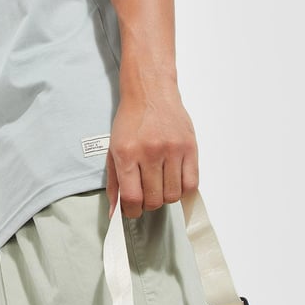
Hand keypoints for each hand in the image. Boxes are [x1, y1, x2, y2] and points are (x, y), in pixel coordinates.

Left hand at [106, 93, 198, 218]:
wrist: (150, 92)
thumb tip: (115, 212)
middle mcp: (150, 152)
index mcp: (127, 154)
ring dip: (165, 198)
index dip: (132, 212)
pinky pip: (191, 183)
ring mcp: (172, 150)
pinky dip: (182, 190)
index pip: (132, 197)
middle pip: (154, 199)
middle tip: (146, 197)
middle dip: (148, 205)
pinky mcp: (190, 147)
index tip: (132, 211)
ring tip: (159, 187)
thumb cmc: (131, 121)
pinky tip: (174, 182)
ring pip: (173, 194)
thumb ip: (114, 183)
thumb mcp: (113, 149)